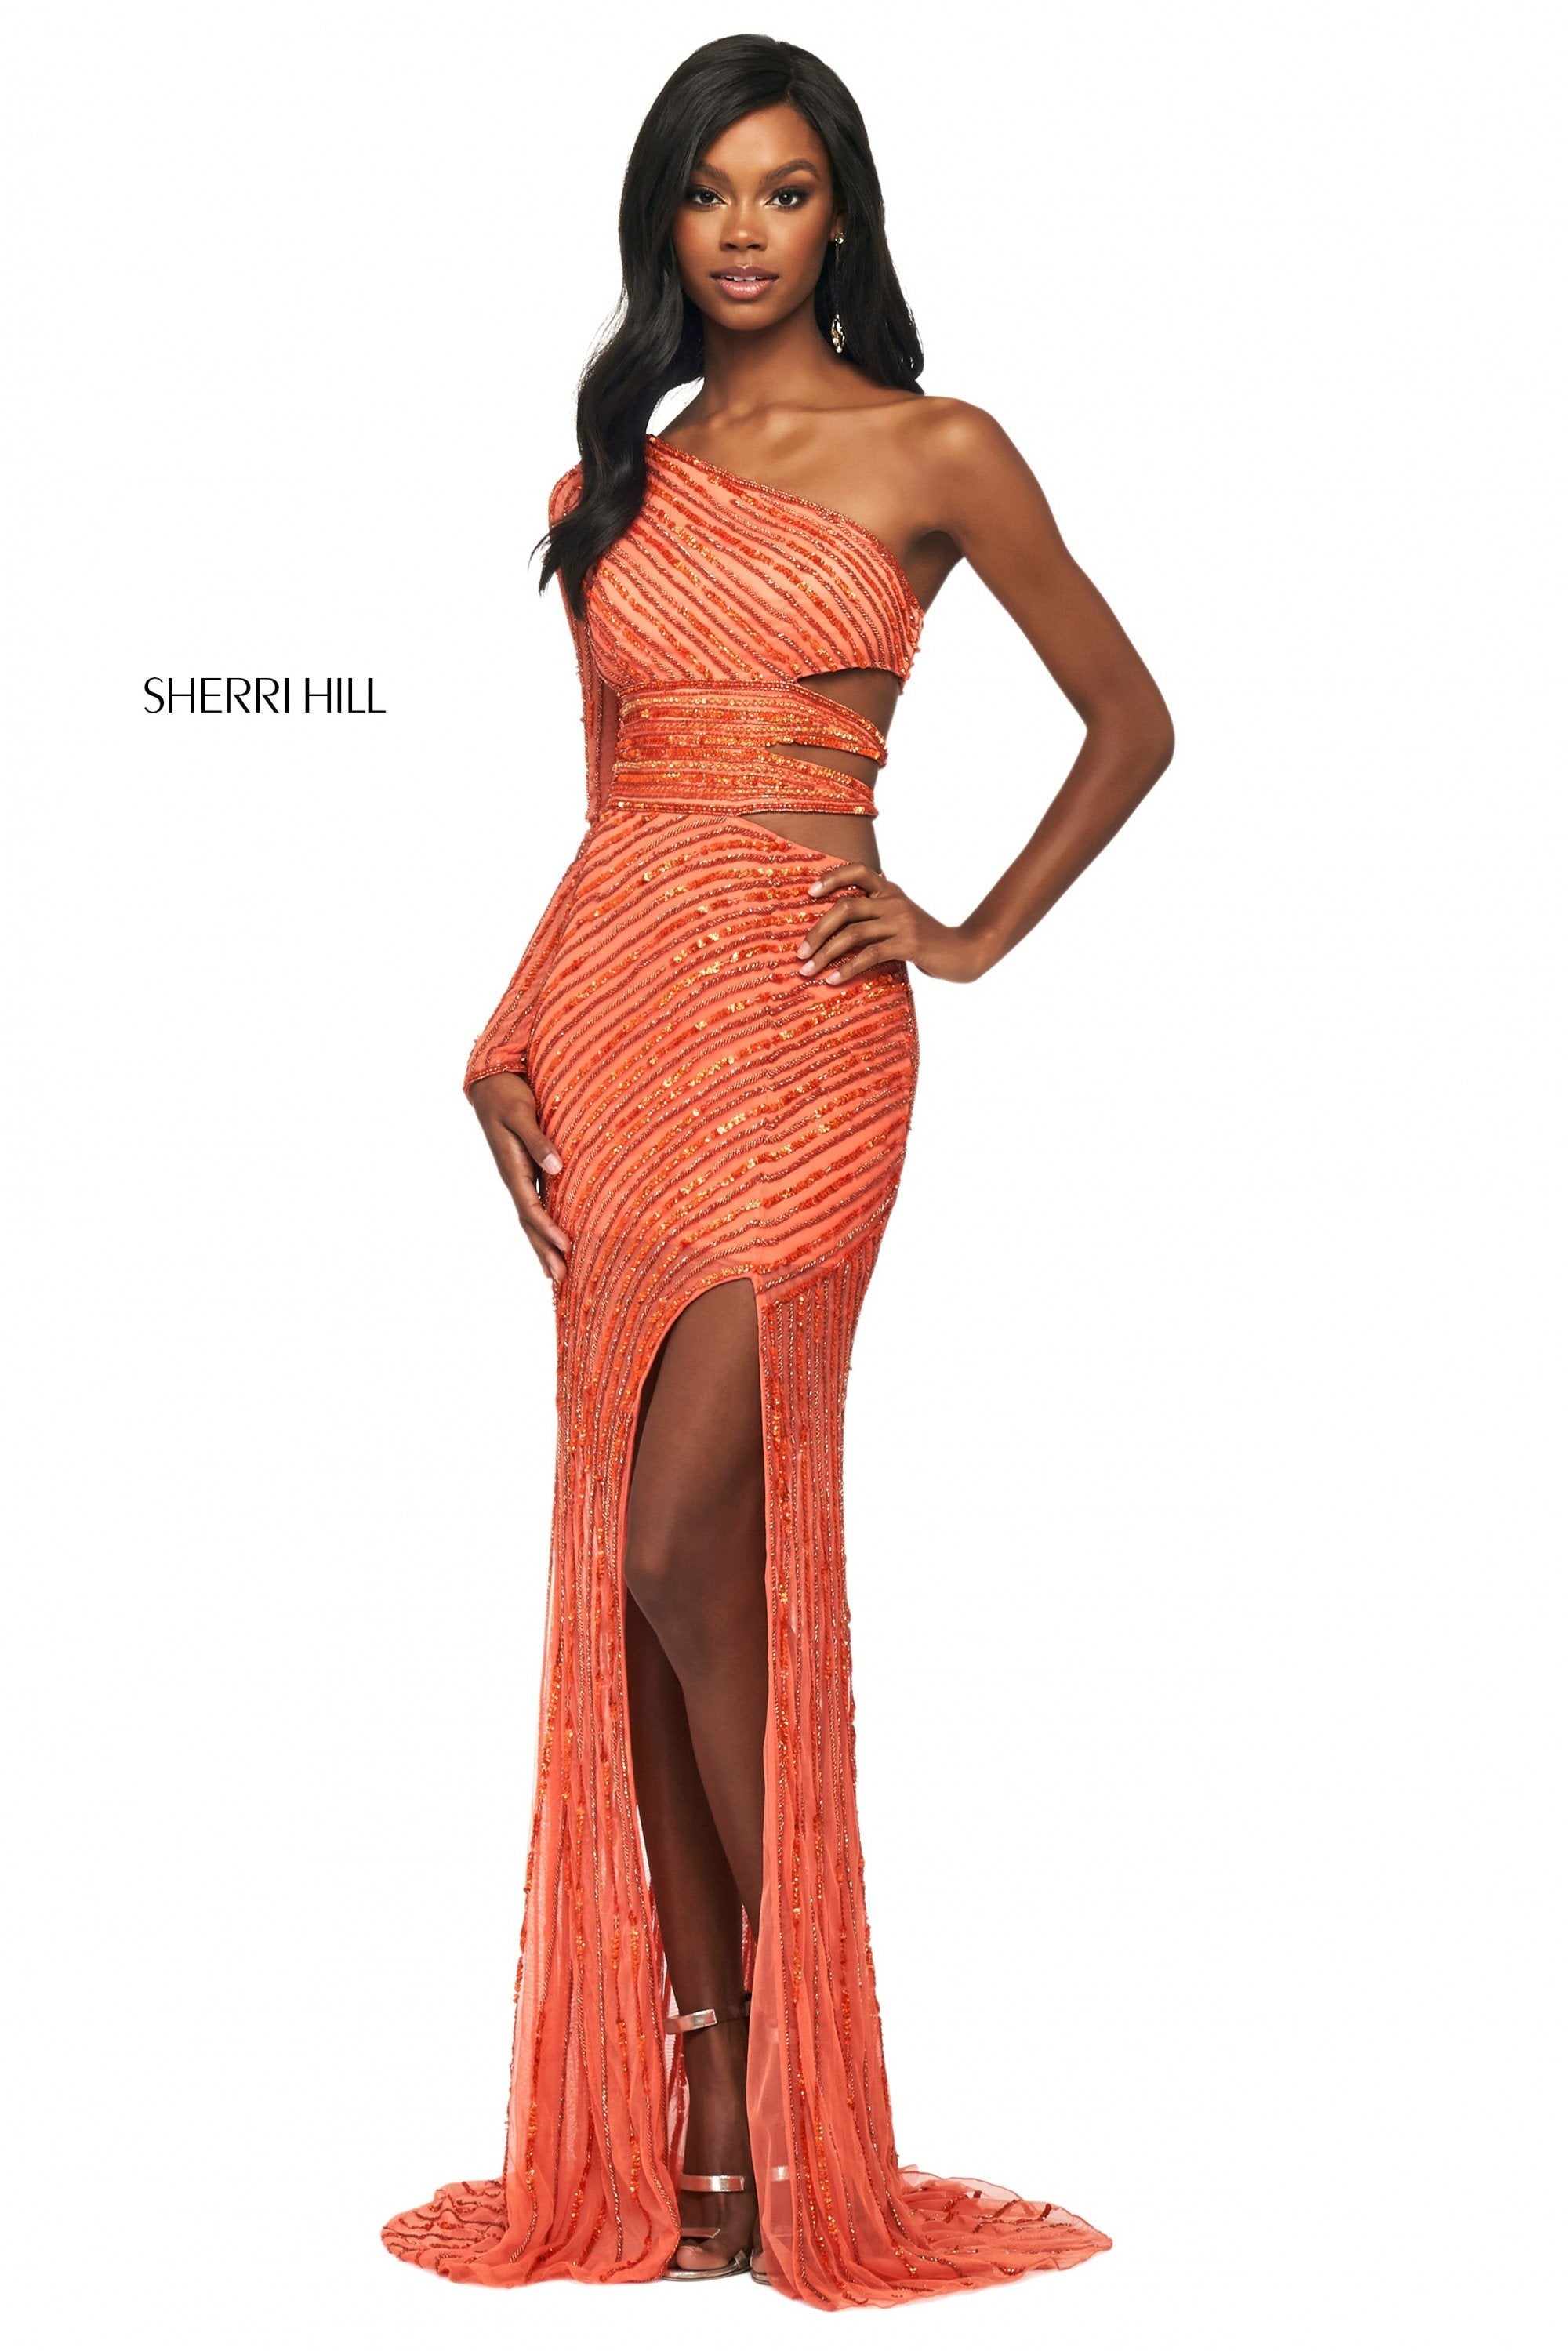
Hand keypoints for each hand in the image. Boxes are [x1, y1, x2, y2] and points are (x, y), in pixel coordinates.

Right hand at [468, 1071, 570, 1281]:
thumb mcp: (522, 1114)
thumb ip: (538, 1141)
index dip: (548, 1228)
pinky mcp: (524, 1171)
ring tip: (555, 1274)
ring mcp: (517, 1177)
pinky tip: (552, 1240)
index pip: (531, 1207)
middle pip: (529, 1223)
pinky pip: (533, 1206)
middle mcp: (513, 1178)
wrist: (490, 1083)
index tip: (566, 1246)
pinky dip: (542, 1228)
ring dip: (542, 1246)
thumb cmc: (507, 1095)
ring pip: (530, 1219)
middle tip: (560, 1280)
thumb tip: (556, 1169)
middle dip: (544, 1251)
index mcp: (512, 1168)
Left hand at [796, 864, 986, 985]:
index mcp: (890, 890)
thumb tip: (833, 928)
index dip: (832, 878)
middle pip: (846, 907)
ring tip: (808, 970)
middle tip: (799, 952)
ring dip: (825, 953)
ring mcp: (902, 921)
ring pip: (853, 933)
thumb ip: (874, 915)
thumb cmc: (925, 940)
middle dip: (817, 930)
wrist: (963, 952)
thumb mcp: (900, 919)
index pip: (858, 871)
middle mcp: (894, 901)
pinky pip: (870, 954)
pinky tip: (834, 980)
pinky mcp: (909, 944)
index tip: (810, 893)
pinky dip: (848, 968)